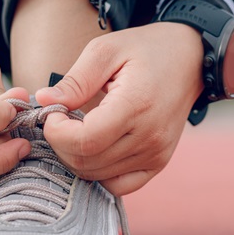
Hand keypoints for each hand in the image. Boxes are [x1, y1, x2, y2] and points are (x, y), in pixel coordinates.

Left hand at [35, 21, 202, 194]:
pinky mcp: (159, 162)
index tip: (53, 113)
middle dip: (61, 144)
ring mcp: (157, 153)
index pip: (84, 141)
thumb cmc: (146, 49)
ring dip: (76, 157)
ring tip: (78, 129)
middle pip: (86, 161)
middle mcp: (150, 136)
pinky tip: (96, 149)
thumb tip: (43, 101)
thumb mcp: (106, 50)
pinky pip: (120, 185)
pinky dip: (100, 173)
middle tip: (61, 120)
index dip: (56, 132)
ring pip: (98, 175)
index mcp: (136, 105)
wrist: (190, 59)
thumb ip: (75, 80)